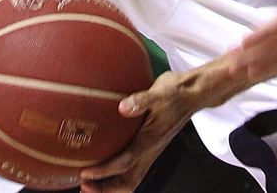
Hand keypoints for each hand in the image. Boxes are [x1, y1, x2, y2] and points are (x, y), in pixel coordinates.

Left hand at [77, 68, 211, 192]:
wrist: (192, 94)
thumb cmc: (176, 93)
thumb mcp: (159, 93)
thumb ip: (141, 100)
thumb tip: (122, 107)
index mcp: (150, 141)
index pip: (124, 163)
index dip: (103, 171)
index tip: (85, 174)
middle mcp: (150, 151)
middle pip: (128, 182)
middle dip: (106, 189)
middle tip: (84, 186)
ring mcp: (150, 151)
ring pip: (130, 179)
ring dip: (110, 186)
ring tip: (89, 184)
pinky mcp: (149, 147)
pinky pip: (131, 168)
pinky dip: (116, 174)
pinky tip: (103, 165)